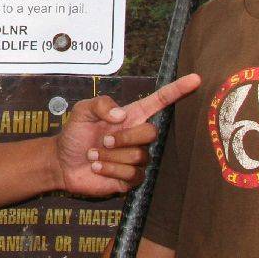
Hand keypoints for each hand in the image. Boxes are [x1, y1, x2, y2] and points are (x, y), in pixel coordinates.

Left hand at [51, 74, 200, 194]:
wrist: (62, 162)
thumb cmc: (75, 134)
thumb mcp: (82, 111)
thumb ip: (100, 105)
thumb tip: (121, 115)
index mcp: (130, 116)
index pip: (159, 102)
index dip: (177, 90)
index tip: (196, 79)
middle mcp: (137, 136)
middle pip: (151, 133)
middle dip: (125, 137)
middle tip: (103, 140)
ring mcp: (136, 158)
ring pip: (139, 156)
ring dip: (111, 156)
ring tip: (94, 155)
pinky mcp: (131, 178)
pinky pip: (132, 175)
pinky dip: (110, 170)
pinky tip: (97, 168)